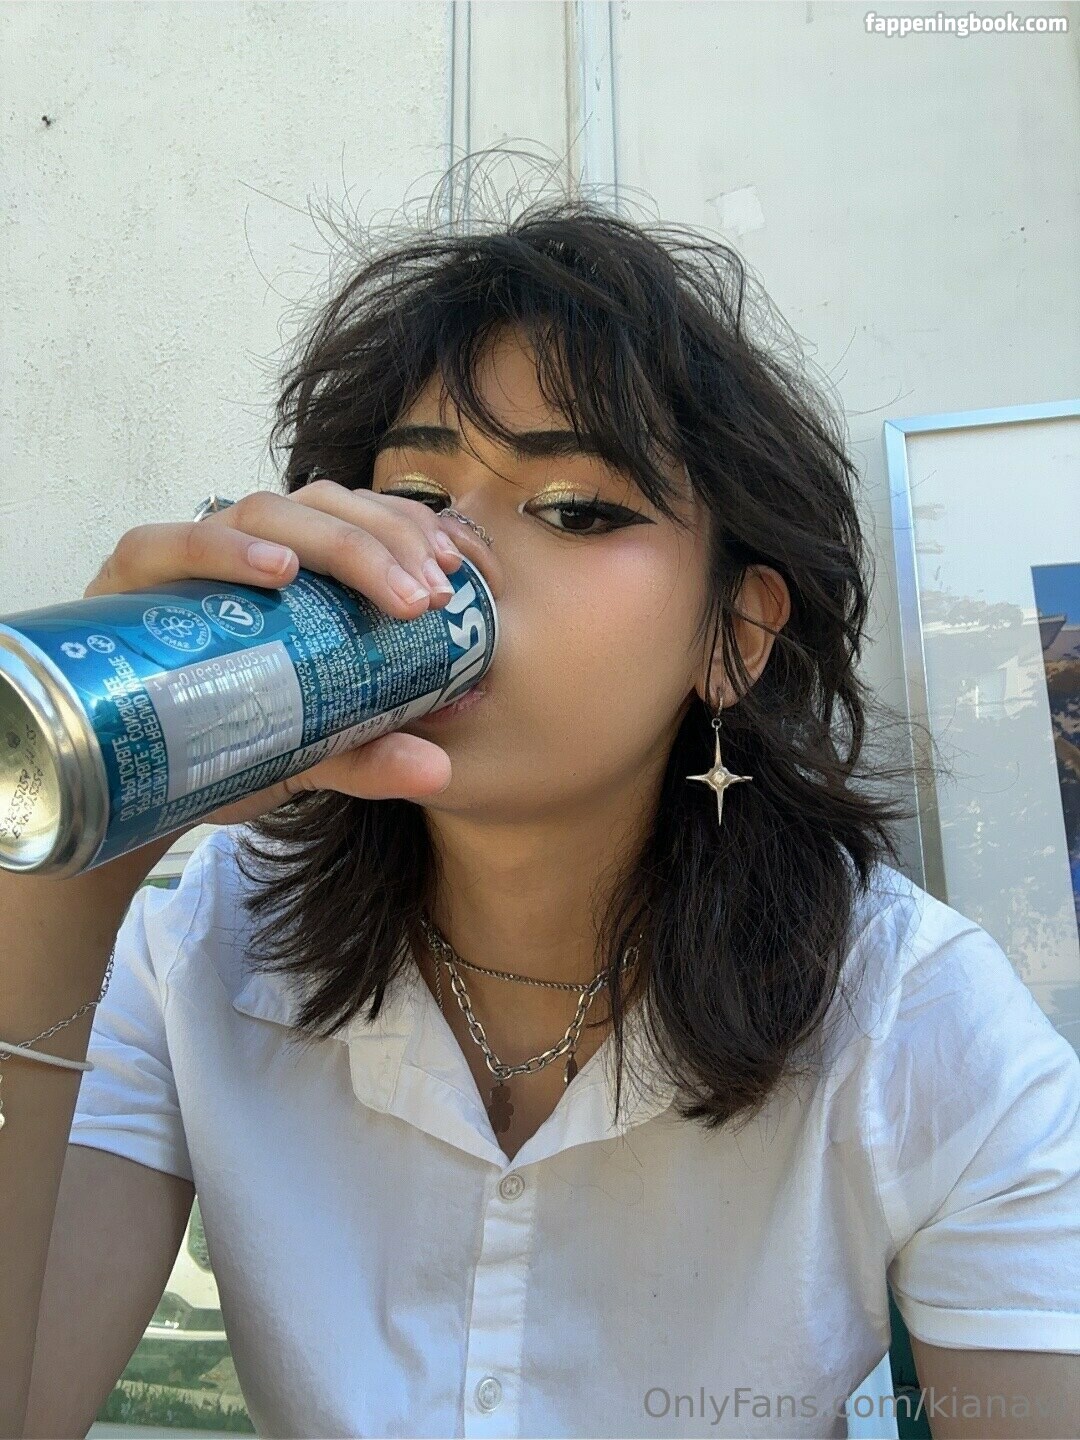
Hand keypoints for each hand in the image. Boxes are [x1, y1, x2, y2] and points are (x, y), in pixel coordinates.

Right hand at [83, 482, 503, 826]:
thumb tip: (438, 771)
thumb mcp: (306, 757)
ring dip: (336, 543)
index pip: (360, 518)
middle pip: (323, 505)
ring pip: (265, 511)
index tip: (460, 574)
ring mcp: (185, 557)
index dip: (413, 531)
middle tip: (431, 598)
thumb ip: (366, 758)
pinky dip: (229, 550)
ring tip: (387, 592)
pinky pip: (174, 542)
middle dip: (388, 541)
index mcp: (294, 574)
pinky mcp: (129, 578)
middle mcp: (242, 551)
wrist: (121, 784)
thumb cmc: (218, 748)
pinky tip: (279, 572)